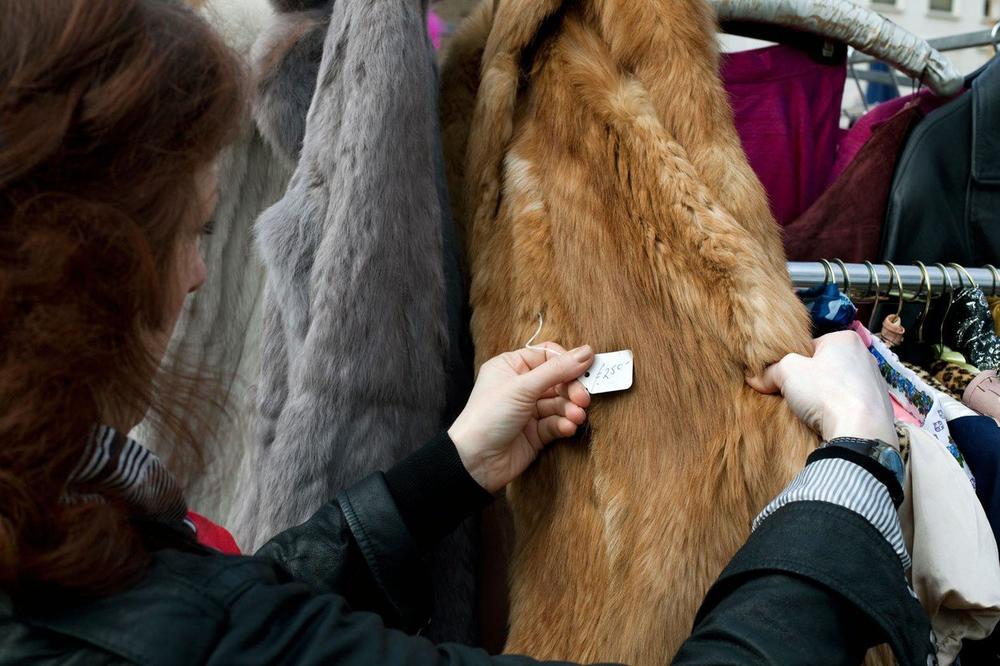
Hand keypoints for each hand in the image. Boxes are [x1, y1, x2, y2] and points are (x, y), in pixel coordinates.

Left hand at [449, 343, 594, 492]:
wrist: (475, 461)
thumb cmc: (488, 416)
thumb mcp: (523, 387)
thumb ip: (557, 370)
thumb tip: (586, 352)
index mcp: (511, 367)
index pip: (546, 356)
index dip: (566, 362)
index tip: (585, 369)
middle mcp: (520, 386)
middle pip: (557, 380)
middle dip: (571, 389)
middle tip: (583, 399)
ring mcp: (527, 410)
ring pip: (559, 403)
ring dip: (570, 409)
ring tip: (576, 416)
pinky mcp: (535, 432)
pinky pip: (555, 423)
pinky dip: (563, 424)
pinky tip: (567, 428)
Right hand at [747, 331, 896, 444]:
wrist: (860, 432)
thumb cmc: (826, 392)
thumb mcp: (787, 372)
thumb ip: (769, 371)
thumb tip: (753, 379)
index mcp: (845, 339)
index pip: (809, 347)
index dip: (792, 363)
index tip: (784, 379)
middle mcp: (865, 355)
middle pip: (824, 366)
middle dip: (808, 380)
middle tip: (794, 396)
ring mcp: (875, 382)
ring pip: (837, 386)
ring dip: (824, 397)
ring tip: (810, 412)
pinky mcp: (880, 407)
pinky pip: (850, 405)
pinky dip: (839, 411)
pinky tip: (829, 422)